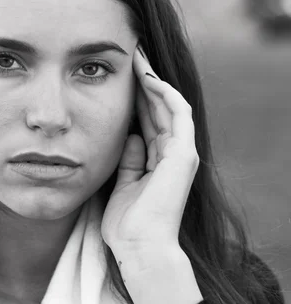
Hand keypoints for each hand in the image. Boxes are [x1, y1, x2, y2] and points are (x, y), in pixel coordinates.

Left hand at [101, 45, 199, 253]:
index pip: (149, 120)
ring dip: (154, 81)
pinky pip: (177, 115)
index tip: (121, 76)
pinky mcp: (183, 154)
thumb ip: (129, 160)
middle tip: (131, 57)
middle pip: (159, 109)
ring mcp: (181, 152)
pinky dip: (164, 94)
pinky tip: (148, 77)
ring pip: (169, 106)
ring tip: (138, 58)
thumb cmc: (127, 223)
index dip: (137, 97)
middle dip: (145, 82)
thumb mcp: (123, 183)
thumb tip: (130, 137)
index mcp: (158, 160)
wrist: (139, 246)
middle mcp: (172, 153)